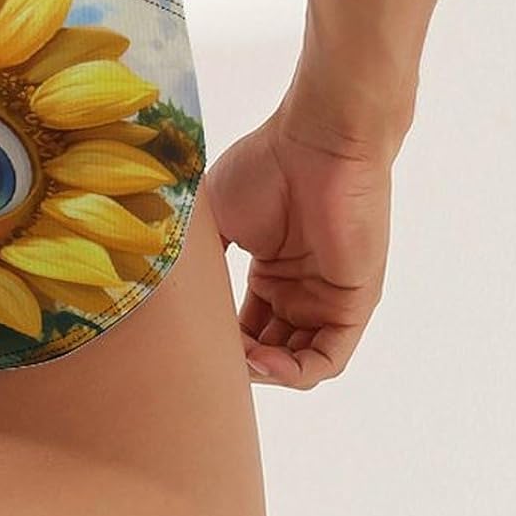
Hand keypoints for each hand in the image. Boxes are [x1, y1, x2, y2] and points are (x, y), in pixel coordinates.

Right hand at [202, 95, 392, 389]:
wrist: (317, 142)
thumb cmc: (265, 166)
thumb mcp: (214, 218)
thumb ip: (197, 260)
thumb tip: (161, 294)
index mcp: (271, 270)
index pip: (245, 326)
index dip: (219, 342)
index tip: (189, 342)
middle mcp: (301, 289)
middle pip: (269, 349)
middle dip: (239, 363)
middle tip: (208, 360)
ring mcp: (328, 298)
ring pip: (297, 362)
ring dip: (265, 373)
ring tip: (235, 365)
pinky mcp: (354, 303)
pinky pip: (329, 357)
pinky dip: (295, 372)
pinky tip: (262, 364)